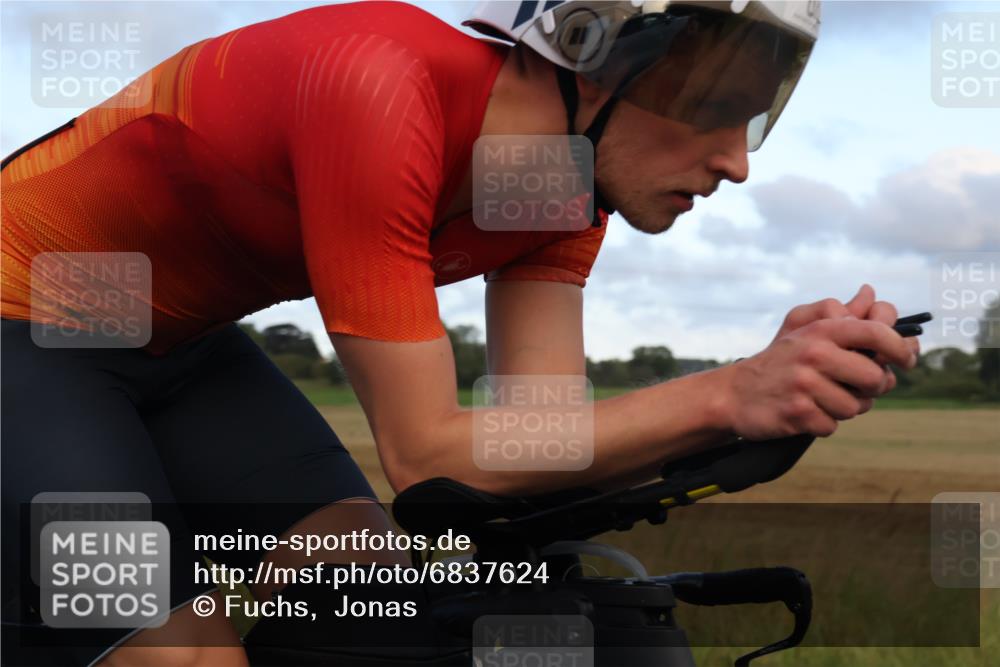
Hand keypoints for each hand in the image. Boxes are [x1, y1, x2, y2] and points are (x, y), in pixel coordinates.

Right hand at [721, 317, 917, 440]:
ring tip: (823, 399)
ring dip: (845, 408)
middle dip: (871, 388)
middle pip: (875, 378)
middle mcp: (814, 354)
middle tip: (855, 387)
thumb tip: (871, 293)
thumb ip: (842, 313)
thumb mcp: (806, 330)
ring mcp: (805, 384)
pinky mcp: (798, 413)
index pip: (877, 332)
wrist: (735, 393)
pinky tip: (807, 412)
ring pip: (856, 406)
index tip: (907, 359)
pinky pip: (833, 425)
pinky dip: (823, 423)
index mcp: (821, 330)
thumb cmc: (781, 361)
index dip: (900, 347)